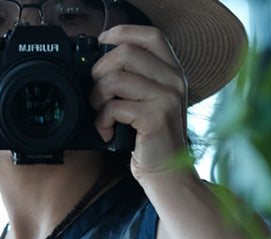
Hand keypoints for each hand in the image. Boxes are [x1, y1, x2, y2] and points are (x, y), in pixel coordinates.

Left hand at [90, 25, 190, 181]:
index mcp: (173, 72)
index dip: (122, 33)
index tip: (102, 42)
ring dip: (97, 97)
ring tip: (99, 114)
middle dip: (100, 71)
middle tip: (96, 93)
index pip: (150, 35)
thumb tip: (101, 64)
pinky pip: (115, 107)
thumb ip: (135, 80)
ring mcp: (167, 98)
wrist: (167, 174)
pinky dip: (101, 119)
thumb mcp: (150, 103)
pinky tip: (105, 131)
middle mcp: (174, 80)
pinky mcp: (155, 117)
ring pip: (115, 78)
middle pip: (126, 53)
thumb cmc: (152, 141)